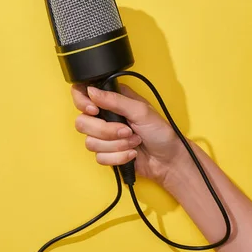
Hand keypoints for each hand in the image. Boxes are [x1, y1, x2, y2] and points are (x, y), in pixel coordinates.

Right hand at [71, 83, 186, 185]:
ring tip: (134, 142)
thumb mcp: (141, 110)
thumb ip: (115, 100)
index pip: (82, 94)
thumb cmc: (160, 132)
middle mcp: (104, 117)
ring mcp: (104, 136)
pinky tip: (131, 154)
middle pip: (82, 122)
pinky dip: (118, 157)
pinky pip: (99, 158)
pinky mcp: (106, 153)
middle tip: (126, 131)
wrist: (169, 160)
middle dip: (105, 131)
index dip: (82, 102)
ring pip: (90, 143)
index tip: (94, 110)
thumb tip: (91, 91)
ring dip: (116, 145)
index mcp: (111, 100)